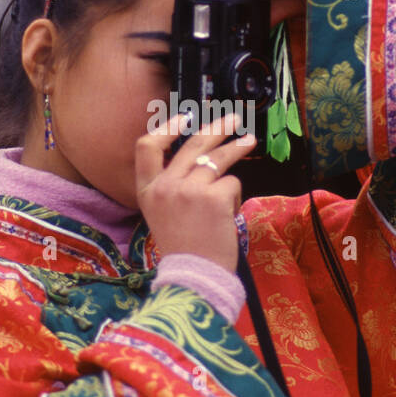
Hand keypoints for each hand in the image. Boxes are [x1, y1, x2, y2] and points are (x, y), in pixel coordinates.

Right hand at [135, 112, 255, 272]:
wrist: (194, 278)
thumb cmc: (183, 250)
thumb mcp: (162, 215)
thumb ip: (171, 187)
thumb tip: (199, 159)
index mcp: (147, 191)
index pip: (146, 147)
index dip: (166, 128)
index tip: (185, 118)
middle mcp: (165, 186)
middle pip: (191, 145)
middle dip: (215, 128)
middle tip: (233, 119)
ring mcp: (189, 190)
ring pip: (217, 160)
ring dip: (236, 148)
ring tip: (249, 141)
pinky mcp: (214, 198)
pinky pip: (232, 184)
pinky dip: (235, 197)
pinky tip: (228, 215)